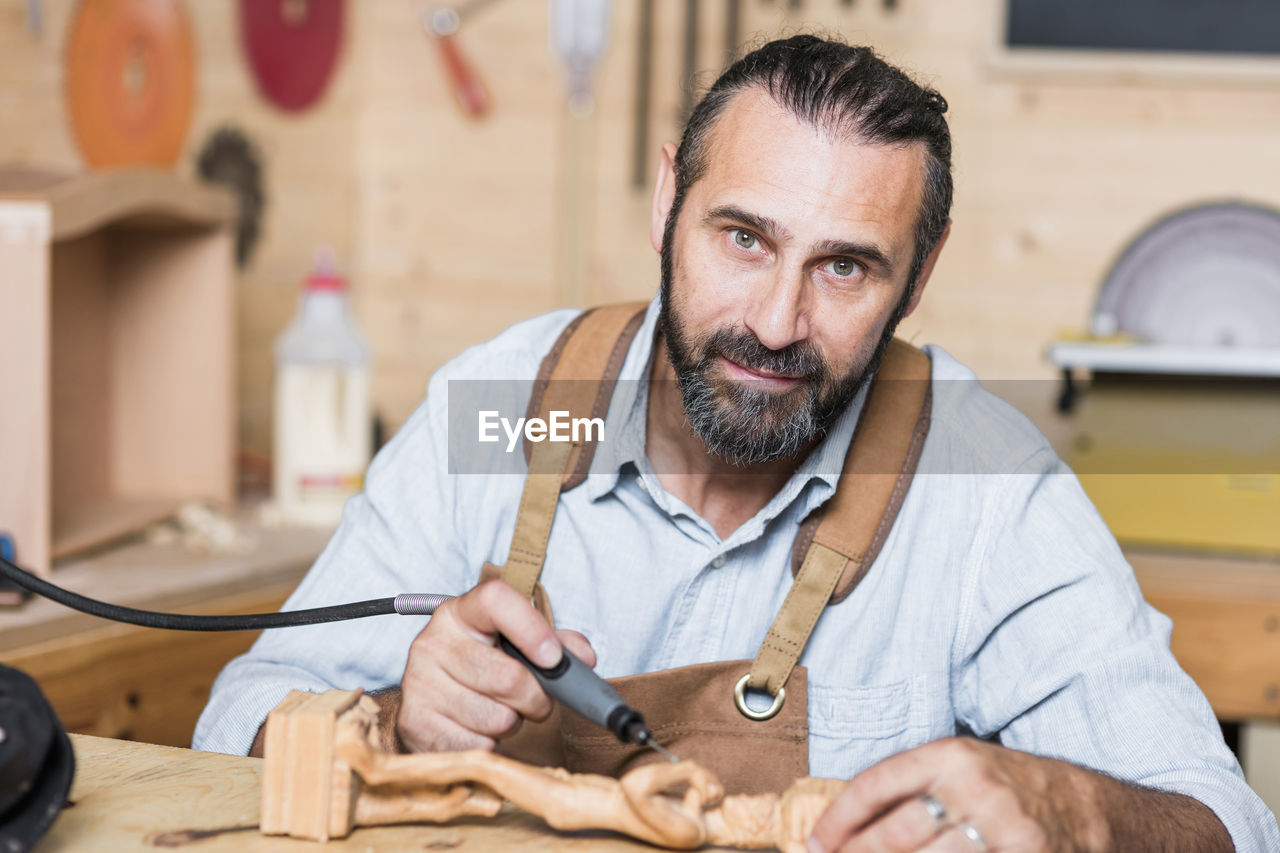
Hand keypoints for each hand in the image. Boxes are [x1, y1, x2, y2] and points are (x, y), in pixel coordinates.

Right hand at [397, 580, 596, 752]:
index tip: (553, 658)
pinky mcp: (415, 723)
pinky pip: (478, 745)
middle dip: (536, 697)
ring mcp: (419, 683)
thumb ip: (556, 644)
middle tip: (535, 700)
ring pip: (497, 718)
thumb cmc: (481, 669)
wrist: (431, 704)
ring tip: (500, 710)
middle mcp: (432, 642)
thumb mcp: (515, 645)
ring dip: (512, 723)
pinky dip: (490, 744)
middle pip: (507, 676)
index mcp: (460, 613)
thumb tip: (584, 658)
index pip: (496, 601)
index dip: (532, 629)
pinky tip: (478, 729)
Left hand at [808, 737, 1109, 852]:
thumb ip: (913, 787)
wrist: (1090, 810)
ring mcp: (1002, 830)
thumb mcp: (963, 768)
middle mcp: (974, 789)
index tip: (815, 842)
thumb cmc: (1013, 788)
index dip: (839, 819)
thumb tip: (847, 820)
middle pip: (895, 834)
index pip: (877, 785)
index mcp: (951, 757)